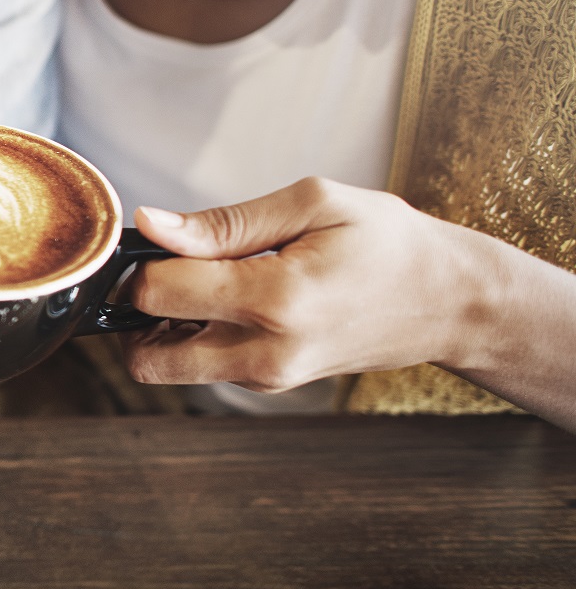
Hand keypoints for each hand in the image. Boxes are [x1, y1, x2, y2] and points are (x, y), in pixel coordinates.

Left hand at [121, 177, 514, 393]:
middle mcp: (266, 353)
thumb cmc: (388, 243)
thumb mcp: (313, 205)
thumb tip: (153, 225)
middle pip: (146, 358)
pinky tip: (235, 298)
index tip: (165, 239)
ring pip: (170, 367)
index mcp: (276, 301)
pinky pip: (203, 367)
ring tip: (210, 281)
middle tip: (170, 270)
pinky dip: (197, 335)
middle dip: (138, 312)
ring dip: (166, 326)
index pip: (157, 295)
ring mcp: (268, 378)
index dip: (143, 262)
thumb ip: (225, 223)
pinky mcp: (270, 384)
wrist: (450, 302)